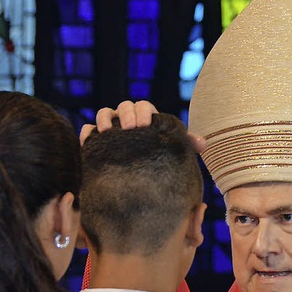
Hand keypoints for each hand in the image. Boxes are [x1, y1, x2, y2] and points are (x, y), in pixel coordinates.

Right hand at [80, 100, 206, 152]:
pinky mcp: (96, 141)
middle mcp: (127, 121)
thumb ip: (186, 146)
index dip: (143, 111)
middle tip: (130, 128)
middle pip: (123, 106)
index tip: (145, 125)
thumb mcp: (174, 154)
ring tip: (107, 131)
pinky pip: (87, 131)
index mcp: (146, 119)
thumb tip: (203, 144)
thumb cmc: (160, 162)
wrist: (141, 184)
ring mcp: (110, 130)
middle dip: (126, 113)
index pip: (143, 106)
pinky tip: (89, 140)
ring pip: (104, 113)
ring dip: (105, 118)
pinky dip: (88, 133)